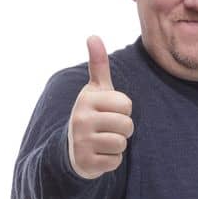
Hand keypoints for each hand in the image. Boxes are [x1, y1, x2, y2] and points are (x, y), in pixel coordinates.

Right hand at [67, 34, 135, 178]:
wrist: (71, 149)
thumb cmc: (91, 115)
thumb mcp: (94, 91)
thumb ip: (98, 65)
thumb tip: (93, 36)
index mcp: (86, 99)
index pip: (126, 104)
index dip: (123, 110)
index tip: (110, 111)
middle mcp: (81, 119)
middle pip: (126, 125)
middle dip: (123, 129)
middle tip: (109, 129)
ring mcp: (82, 142)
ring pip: (121, 144)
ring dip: (118, 145)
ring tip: (104, 141)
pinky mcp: (86, 162)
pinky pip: (115, 161)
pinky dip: (111, 160)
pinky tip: (100, 154)